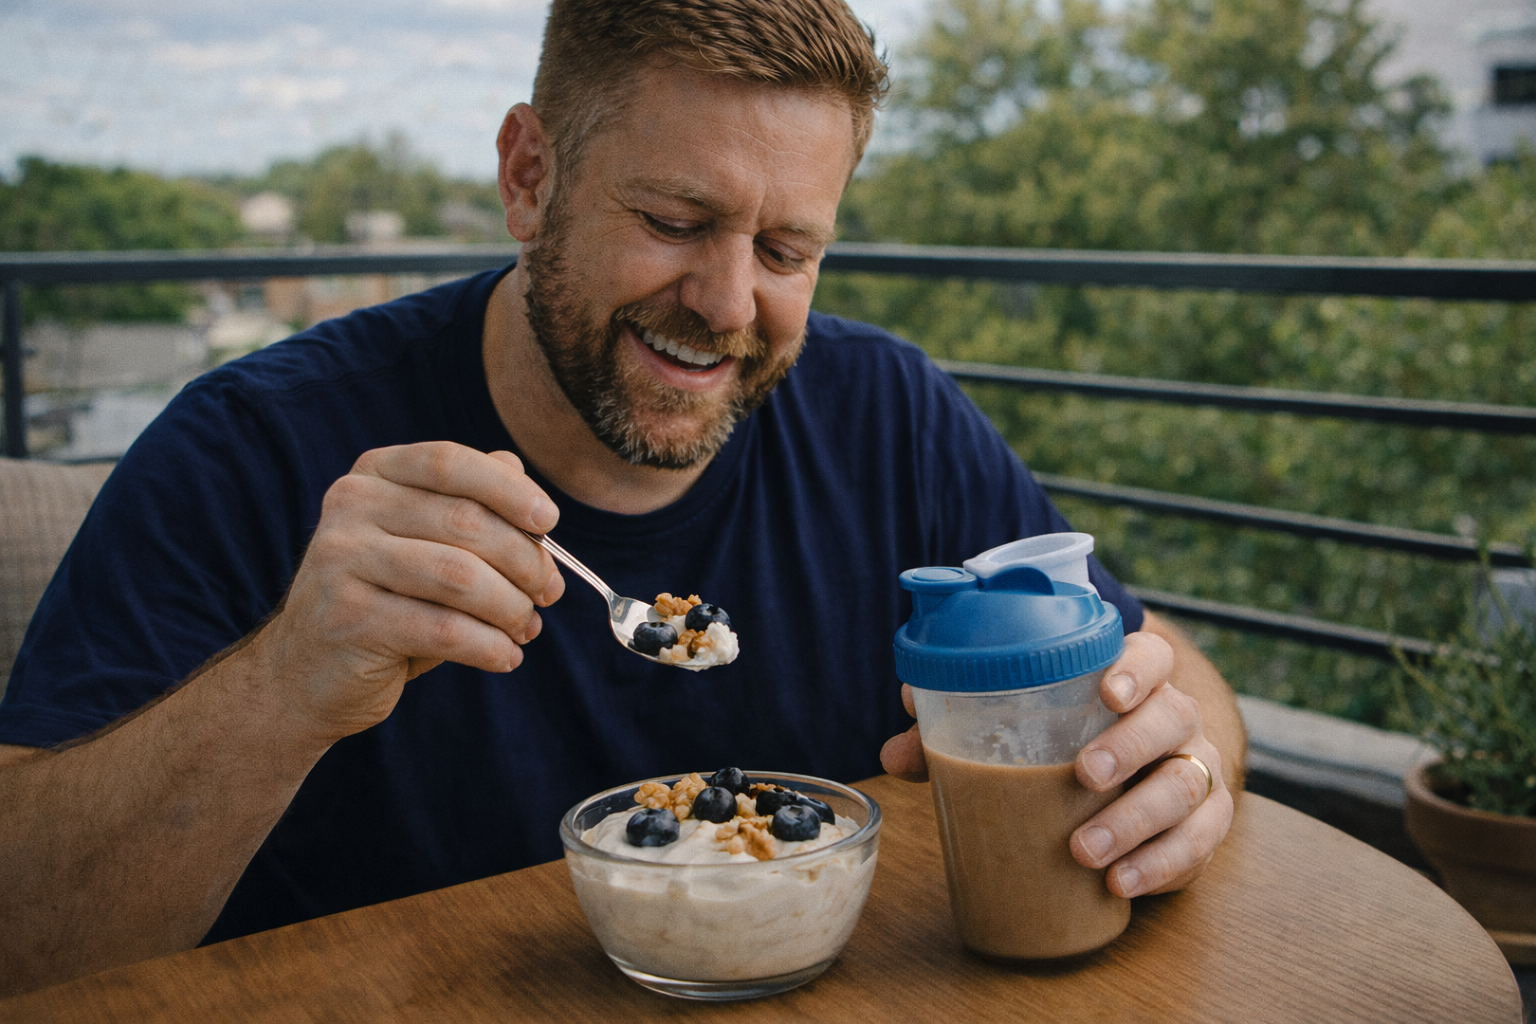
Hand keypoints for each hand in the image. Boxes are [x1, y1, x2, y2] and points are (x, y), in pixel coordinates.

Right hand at [255, 443, 564, 739]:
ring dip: (511, 608)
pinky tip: (505, 656)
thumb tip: (524, 483)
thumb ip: (469, 506)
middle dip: (525, 562)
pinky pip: (443, 630)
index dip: (510, 489)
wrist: (306, 673)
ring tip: (526, 628)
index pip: (451, 462)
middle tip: (548, 593)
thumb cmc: (387, 602)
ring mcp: (341, 560)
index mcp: (374, 475)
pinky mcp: (346, 619)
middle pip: (466, 522)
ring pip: (460, 578)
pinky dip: (489, 647)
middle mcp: (350, 507)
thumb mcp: (425, 544)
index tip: (548, 521)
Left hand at [879, 630, 1233, 897]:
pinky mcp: (1205, 823)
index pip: (1152, 655)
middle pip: (1172, 717)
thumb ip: (956, 733)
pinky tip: (1121, 883)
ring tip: (1085, 850)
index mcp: (1132, 679)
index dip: (1136, 669)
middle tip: (1085, 773)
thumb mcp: (1014, 731)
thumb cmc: (1064, 744)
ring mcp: (1196, 768)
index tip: (1106, 692)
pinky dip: (1160, 865)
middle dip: (1130, 746)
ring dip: (1136, 820)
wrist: (1134, 783)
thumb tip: (894, 753)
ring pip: (1185, 785)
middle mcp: (1174, 718)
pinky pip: (1198, 841)